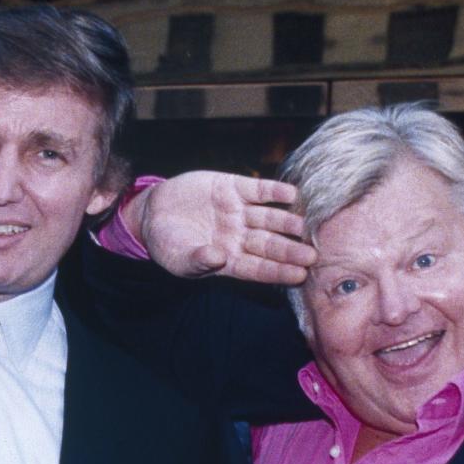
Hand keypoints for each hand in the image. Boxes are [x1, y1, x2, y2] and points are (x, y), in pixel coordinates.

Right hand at [128, 172, 314, 284]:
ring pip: (268, 218)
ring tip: (302, 225)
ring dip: (286, 221)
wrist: (151, 212)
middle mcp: (239, 236)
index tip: (299, 275)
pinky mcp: (232, 187)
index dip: (279, 272)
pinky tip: (291, 194)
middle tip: (312, 255)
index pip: (259, 268)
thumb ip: (198, 259)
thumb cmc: (166, 243)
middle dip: (290, 250)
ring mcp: (238, 211)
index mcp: (229, 259)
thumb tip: (218, 258)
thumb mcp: (177, 257)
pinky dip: (275, 191)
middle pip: (269, 244)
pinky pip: (259, 190)